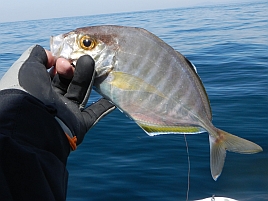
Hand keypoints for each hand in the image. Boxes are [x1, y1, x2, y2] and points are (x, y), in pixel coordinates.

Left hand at [0, 45, 114, 147]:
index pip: (52, 73)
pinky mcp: (79, 124)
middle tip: (82, 58)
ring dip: (87, 77)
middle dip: (74, 68)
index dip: (59, 63)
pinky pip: (93, 115)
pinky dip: (103, 107)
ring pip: (80, 92)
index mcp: (38, 88)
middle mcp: (53, 100)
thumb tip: (49, 54)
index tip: (62, 58)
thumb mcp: (28, 67)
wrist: (35, 121)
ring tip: (90, 61)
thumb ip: (37, 56)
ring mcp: (67, 112)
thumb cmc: (29, 91)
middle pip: (68, 82)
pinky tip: (112, 98)